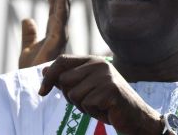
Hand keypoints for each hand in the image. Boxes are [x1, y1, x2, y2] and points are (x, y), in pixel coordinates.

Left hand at [19, 0, 69, 67]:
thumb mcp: (27, 48)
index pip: (53, 4)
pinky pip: (61, 13)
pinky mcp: (58, 36)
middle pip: (61, 0)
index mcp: (53, 29)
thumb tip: (27, 19)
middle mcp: (59, 29)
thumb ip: (29, 33)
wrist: (32, 85)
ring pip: (63, 3)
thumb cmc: (33, 70)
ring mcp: (60, 32)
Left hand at [39, 55, 162, 134]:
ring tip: (100, 106)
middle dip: (71, 97)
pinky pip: (86, 105)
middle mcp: (99, 64)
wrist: (136, 117)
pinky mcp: (110, 90)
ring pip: (74, 95)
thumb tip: (44, 70)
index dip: (49, 76)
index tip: (42, 92)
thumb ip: (68, 79)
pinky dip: (93, 113)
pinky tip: (106, 110)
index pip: (62, 61)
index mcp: (93, 60)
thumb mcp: (87, 88)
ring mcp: (106, 76)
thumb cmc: (109, 103)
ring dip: (83, 107)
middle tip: (89, 102)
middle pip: (65, 80)